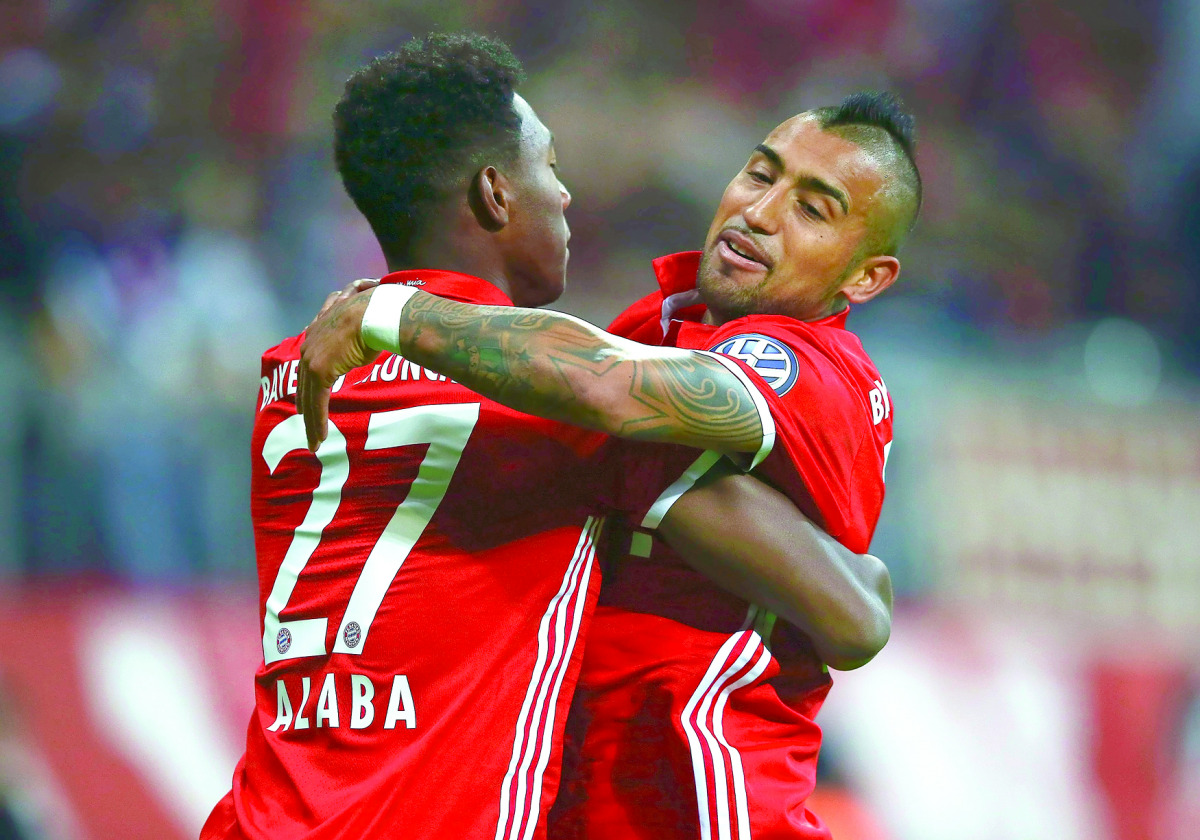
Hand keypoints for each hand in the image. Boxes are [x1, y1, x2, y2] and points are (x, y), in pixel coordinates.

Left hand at [297, 286, 379, 450]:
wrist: (377, 310)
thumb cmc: (379, 313)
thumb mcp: (363, 322)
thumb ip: (358, 332)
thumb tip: (373, 334)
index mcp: (319, 330)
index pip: (310, 363)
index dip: (309, 382)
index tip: (308, 397)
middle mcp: (310, 343)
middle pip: (304, 382)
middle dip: (306, 404)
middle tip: (306, 423)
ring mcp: (312, 358)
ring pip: (309, 396)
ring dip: (311, 422)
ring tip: (314, 441)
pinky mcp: (320, 372)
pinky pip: (317, 403)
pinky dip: (318, 422)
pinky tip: (320, 438)